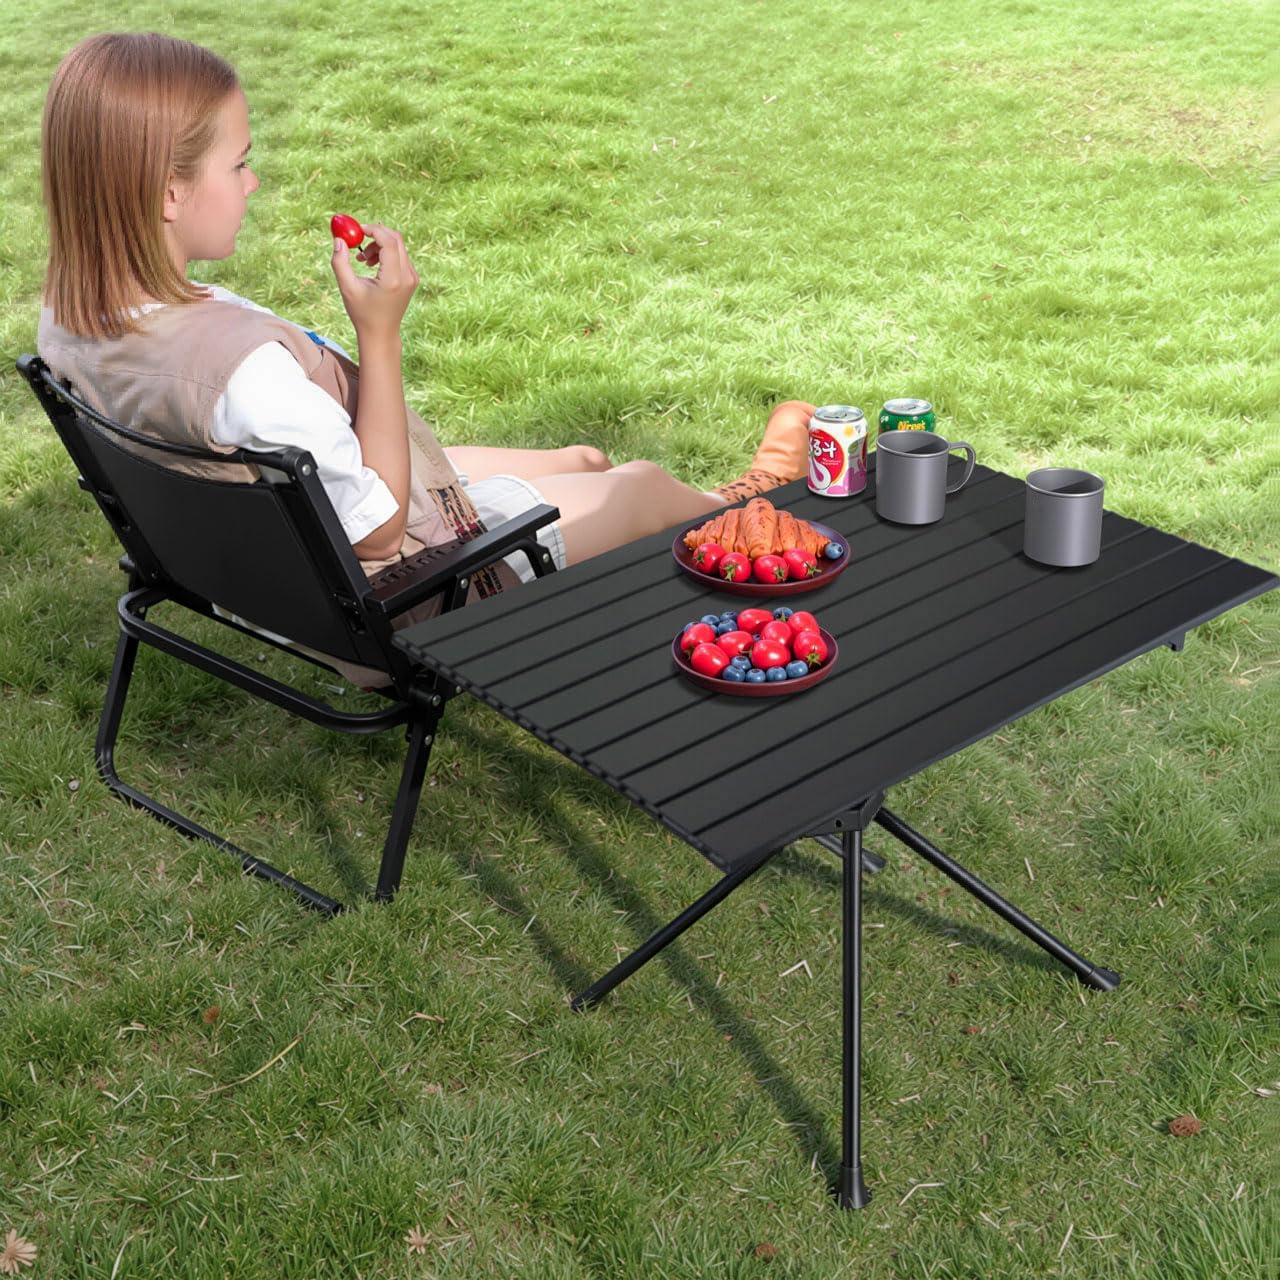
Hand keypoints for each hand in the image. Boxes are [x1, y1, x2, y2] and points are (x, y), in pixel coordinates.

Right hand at [330, 221, 418, 344]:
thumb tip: (339, 239)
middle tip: (359, 242)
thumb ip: (340, 262)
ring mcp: (412, 277)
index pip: (389, 242)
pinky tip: (372, 266)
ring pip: (398, 246)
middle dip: (376, 235)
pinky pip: (400, 255)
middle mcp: (407, 276)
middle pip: (396, 239)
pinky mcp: (412, 279)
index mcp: (393, 279)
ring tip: (363, 260)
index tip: (357, 230)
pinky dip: (385, 253)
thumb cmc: (363, 313)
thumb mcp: (347, 288)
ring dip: (379, 245)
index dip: (373, 230)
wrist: (381, 333)